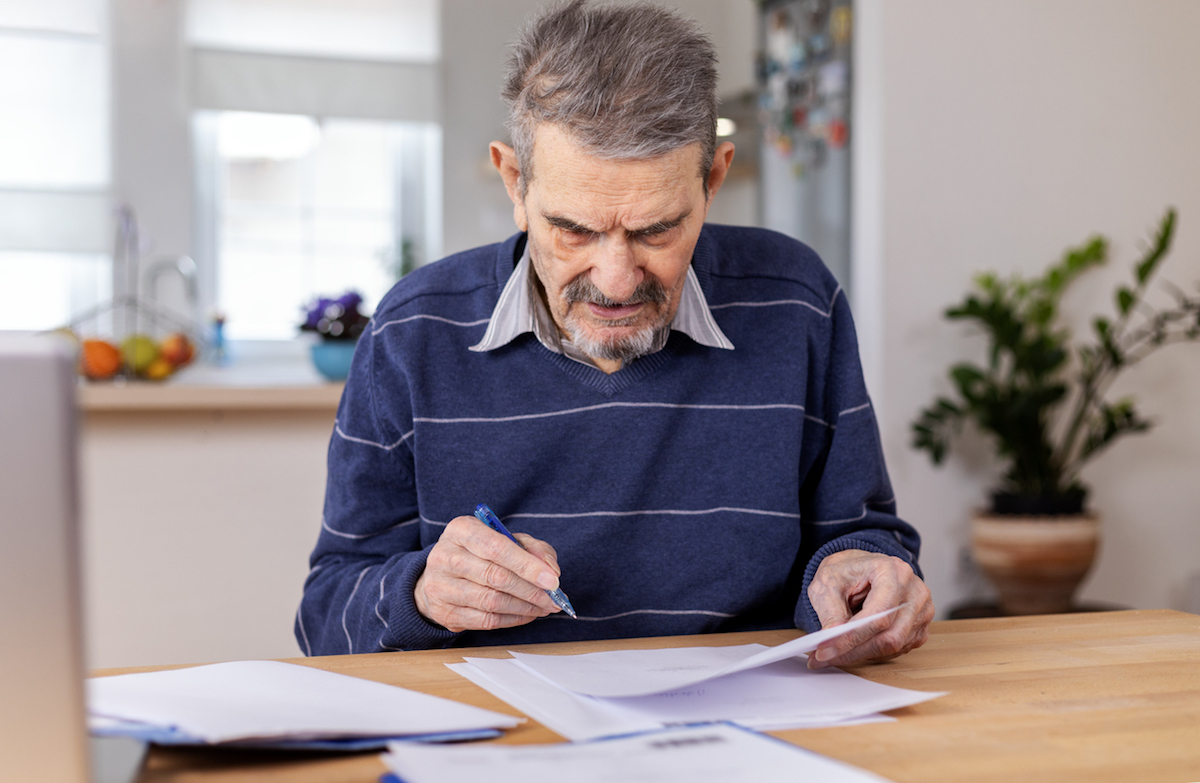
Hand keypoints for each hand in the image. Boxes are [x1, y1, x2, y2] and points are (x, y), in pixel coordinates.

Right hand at [414, 515, 563, 632]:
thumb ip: (533, 548)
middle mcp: (445, 556)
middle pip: (496, 576)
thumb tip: (551, 570)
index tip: (553, 580)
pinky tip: (527, 614)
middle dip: (531, 590)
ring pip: (492, 601)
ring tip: (544, 607)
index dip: (528, 565)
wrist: (440, 575)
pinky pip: (485, 620)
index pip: (497, 548)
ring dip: (525, 607)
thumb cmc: (479, 553)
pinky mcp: (444, 612)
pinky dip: (513, 619)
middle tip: (554, 599)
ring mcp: (441, 586)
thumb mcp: (505, 538)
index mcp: (461, 530)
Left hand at [806, 549, 933, 668]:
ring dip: (862, 653)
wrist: (859, 568)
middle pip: (890, 635)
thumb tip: (831, 639)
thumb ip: (830, 612)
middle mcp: (913, 589)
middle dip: (855, 651)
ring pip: (894, 646)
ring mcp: (922, 608)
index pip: (878, 615)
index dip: (852, 637)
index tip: (826, 650)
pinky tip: (857, 643)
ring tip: (836, 649)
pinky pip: (900, 648)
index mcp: (890, 570)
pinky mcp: (921, 625)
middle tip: (825, 657)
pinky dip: (874, 652)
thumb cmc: (845, 571)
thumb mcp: (826, 584)